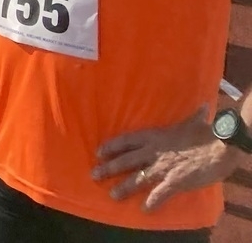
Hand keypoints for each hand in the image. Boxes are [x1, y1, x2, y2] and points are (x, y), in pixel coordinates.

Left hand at [95, 108, 234, 211]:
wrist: (220, 145)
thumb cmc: (207, 132)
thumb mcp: (194, 122)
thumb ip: (192, 116)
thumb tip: (201, 105)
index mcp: (154, 136)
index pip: (126, 141)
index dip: (111, 147)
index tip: (98, 153)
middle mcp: (153, 151)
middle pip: (126, 160)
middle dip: (109, 168)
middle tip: (94, 175)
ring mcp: (163, 167)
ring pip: (137, 178)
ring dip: (124, 187)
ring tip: (112, 195)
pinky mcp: (175, 181)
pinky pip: (159, 194)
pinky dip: (152, 202)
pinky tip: (145, 209)